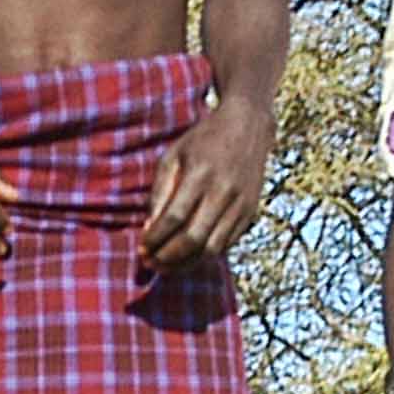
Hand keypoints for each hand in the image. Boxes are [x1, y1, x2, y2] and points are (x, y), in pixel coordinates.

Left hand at [132, 87, 277, 276]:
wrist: (247, 126)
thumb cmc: (202, 141)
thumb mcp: (173, 156)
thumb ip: (160, 192)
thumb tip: (150, 230)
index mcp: (200, 174)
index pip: (174, 218)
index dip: (155, 239)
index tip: (142, 249)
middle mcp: (224, 191)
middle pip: (194, 239)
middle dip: (168, 258)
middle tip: (151, 264)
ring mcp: (241, 204)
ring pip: (212, 249)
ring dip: (186, 264)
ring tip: (167, 266)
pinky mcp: (251, 212)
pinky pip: (227, 244)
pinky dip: (205, 255)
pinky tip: (188, 256)